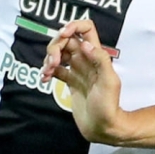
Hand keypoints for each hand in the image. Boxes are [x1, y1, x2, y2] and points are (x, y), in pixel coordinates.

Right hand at [42, 18, 129, 143]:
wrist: (102, 127)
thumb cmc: (108, 106)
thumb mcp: (109, 82)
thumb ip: (100, 60)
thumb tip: (84, 44)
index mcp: (96, 55)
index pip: (86, 28)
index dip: (73, 26)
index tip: (63, 35)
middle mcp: (86, 59)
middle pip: (66, 39)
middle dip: (55, 46)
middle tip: (52, 63)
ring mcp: (77, 69)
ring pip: (58, 52)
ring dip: (49, 58)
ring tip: (47, 72)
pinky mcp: (69, 81)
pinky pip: (55, 69)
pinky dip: (47, 71)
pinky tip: (45, 79)